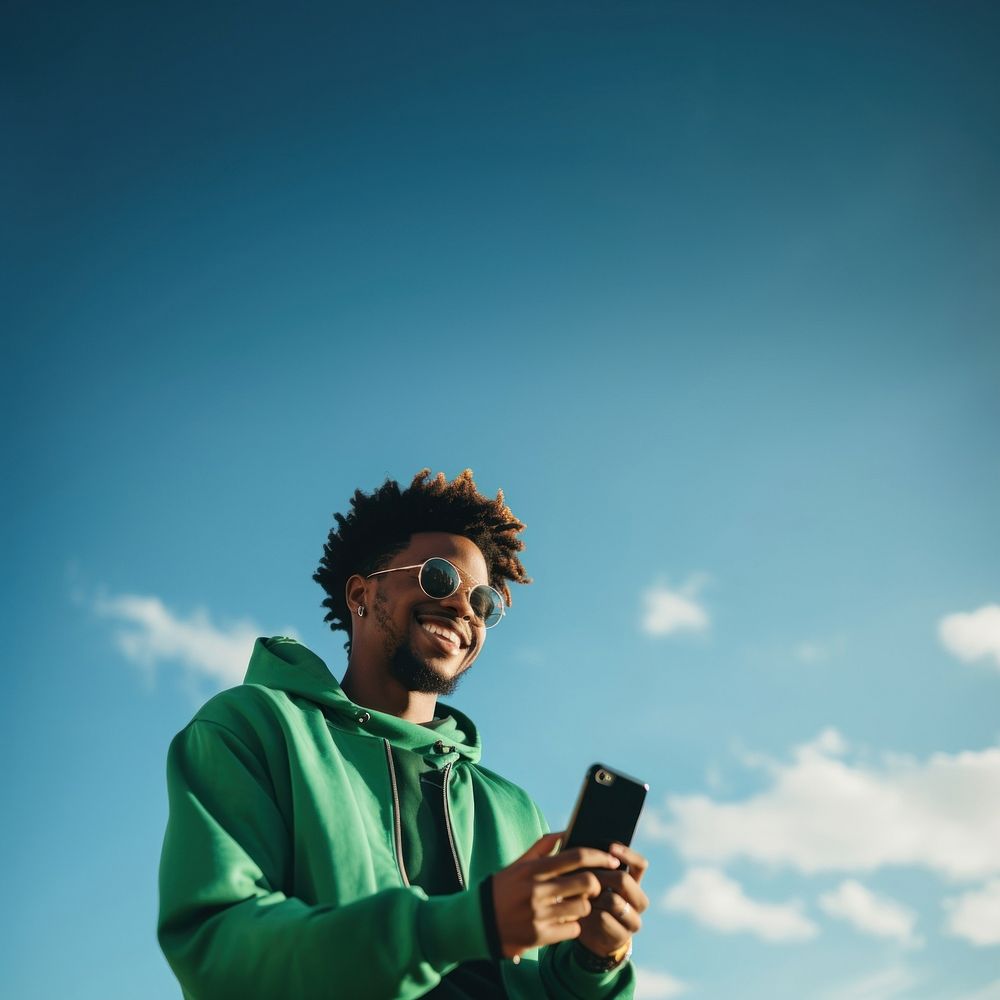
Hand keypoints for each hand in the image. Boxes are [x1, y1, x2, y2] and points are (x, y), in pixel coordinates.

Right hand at [491, 832, 620, 960]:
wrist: (477, 923)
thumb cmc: (501, 889)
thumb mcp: (518, 864)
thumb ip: (542, 847)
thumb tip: (565, 831)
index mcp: (533, 869)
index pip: (575, 856)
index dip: (598, 856)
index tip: (611, 858)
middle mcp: (537, 890)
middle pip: (586, 882)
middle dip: (596, 883)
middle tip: (595, 886)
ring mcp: (539, 914)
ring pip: (583, 907)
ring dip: (585, 905)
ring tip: (576, 904)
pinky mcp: (540, 936)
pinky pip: (573, 929)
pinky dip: (574, 925)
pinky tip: (565, 921)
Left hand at [576, 843, 649, 958]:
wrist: (591, 935)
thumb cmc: (591, 900)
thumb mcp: (594, 882)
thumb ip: (596, 868)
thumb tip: (587, 852)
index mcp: (634, 883)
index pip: (640, 865)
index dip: (627, 854)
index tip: (610, 849)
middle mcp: (639, 901)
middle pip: (624, 880)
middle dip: (600, 875)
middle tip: (583, 876)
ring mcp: (633, 921)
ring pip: (613, 900)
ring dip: (593, 897)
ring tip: (580, 897)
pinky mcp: (622, 937)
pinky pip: (603, 919)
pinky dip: (589, 914)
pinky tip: (582, 914)